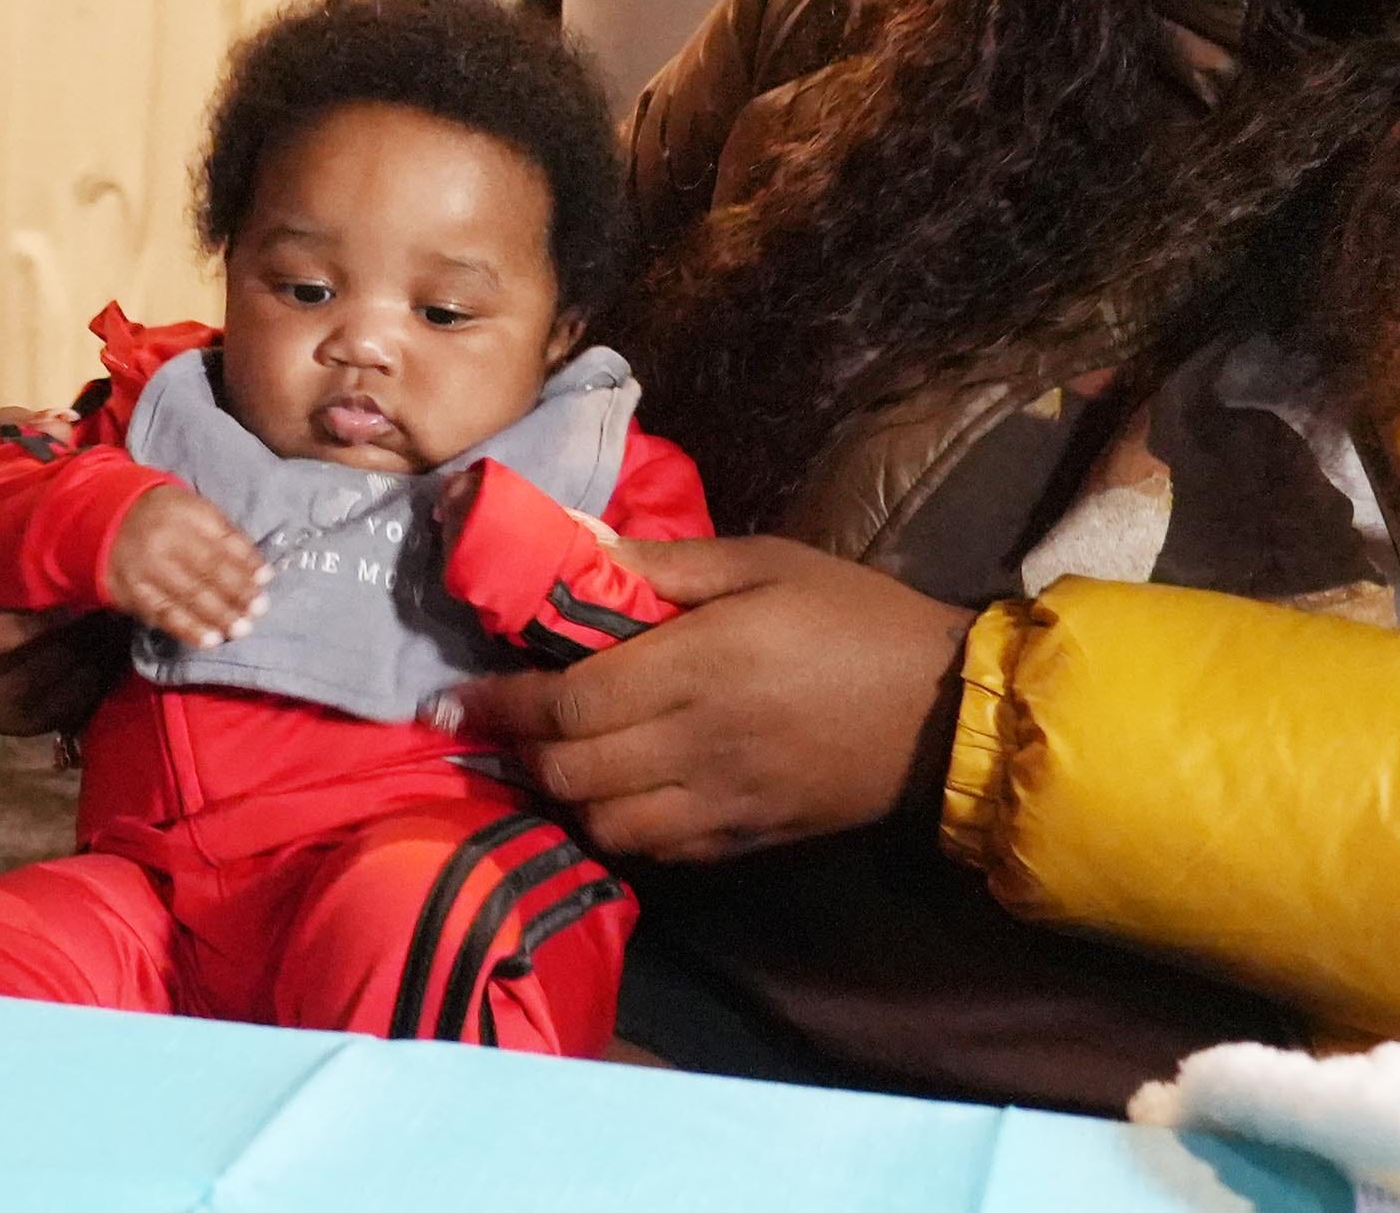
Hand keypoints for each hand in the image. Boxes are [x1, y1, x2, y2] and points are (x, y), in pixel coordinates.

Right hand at [0, 411, 127, 735]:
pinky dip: (94, 682)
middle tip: (120, 603)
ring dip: (90, 662)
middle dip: (72, 640)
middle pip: (11, 671)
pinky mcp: (7, 723)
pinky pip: (59, 712)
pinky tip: (118, 643)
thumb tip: (57, 426)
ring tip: (126, 618)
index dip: (22, 625)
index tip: (75, 596)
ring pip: (41, 696)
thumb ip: (0, 435)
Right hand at [102, 487, 266, 645]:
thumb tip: (261, 572)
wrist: (108, 523)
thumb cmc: (165, 518)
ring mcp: (147, 568)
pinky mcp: (134, 593)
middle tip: (258, 611)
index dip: (245, 564)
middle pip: (206, 569)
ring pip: (187, 594)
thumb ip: (227, 537)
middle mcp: (164, 540)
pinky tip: (209, 640)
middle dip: (236, 593)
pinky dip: (189, 630)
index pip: (221, 542)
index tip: (265, 583)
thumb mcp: (195, 512)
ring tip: (240, 629)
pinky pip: (164, 614)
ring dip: (218, 615)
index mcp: (184, 514)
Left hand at [438, 535, 972, 865]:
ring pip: (605, 824)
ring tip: (549, 757)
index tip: (451, 698)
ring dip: (563, 795)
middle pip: (572, 773)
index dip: (500, 706)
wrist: (948, 711)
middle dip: (520, 751)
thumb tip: (574, 549)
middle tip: (495, 722)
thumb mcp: (763, 562)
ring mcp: (722, 803)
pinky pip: (656, 851)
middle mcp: (699, 746)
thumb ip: (663, 564)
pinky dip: (616, 827)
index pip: (569, 704)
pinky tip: (610, 793)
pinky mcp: (746, 839)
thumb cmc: (853, 617)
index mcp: (700, 668)